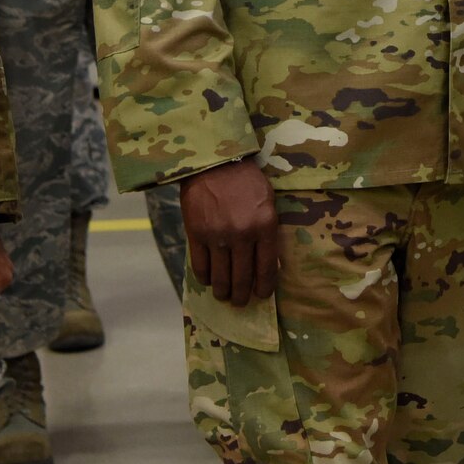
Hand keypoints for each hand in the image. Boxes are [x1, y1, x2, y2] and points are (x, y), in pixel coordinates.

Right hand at [179, 158, 276, 306]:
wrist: (214, 160)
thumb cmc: (245, 180)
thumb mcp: (266, 201)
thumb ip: (267, 231)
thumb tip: (267, 263)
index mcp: (265, 226)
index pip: (267, 268)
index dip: (264, 287)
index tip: (261, 295)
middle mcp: (243, 234)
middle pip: (243, 277)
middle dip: (242, 295)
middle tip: (240, 302)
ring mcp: (218, 235)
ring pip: (221, 276)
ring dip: (223, 291)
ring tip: (224, 295)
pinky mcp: (197, 233)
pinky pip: (201, 265)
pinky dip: (205, 277)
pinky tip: (208, 280)